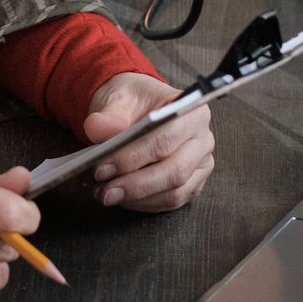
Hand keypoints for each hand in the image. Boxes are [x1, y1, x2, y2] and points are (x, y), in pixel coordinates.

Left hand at [79, 73, 214, 212]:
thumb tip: (99, 129)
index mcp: (192, 112)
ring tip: (106, 194)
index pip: (165, 139)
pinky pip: (171, 201)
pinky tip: (122, 197)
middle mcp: (203, 139)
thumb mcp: (118, 97)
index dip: (133, 157)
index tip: (102, 168)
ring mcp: (201, 164)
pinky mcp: (194, 183)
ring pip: (174, 192)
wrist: (138, 109)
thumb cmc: (133, 101)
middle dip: (136, 185)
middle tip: (105, 190)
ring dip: (138, 198)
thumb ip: (109, 114)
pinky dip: (144, 204)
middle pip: (175, 171)